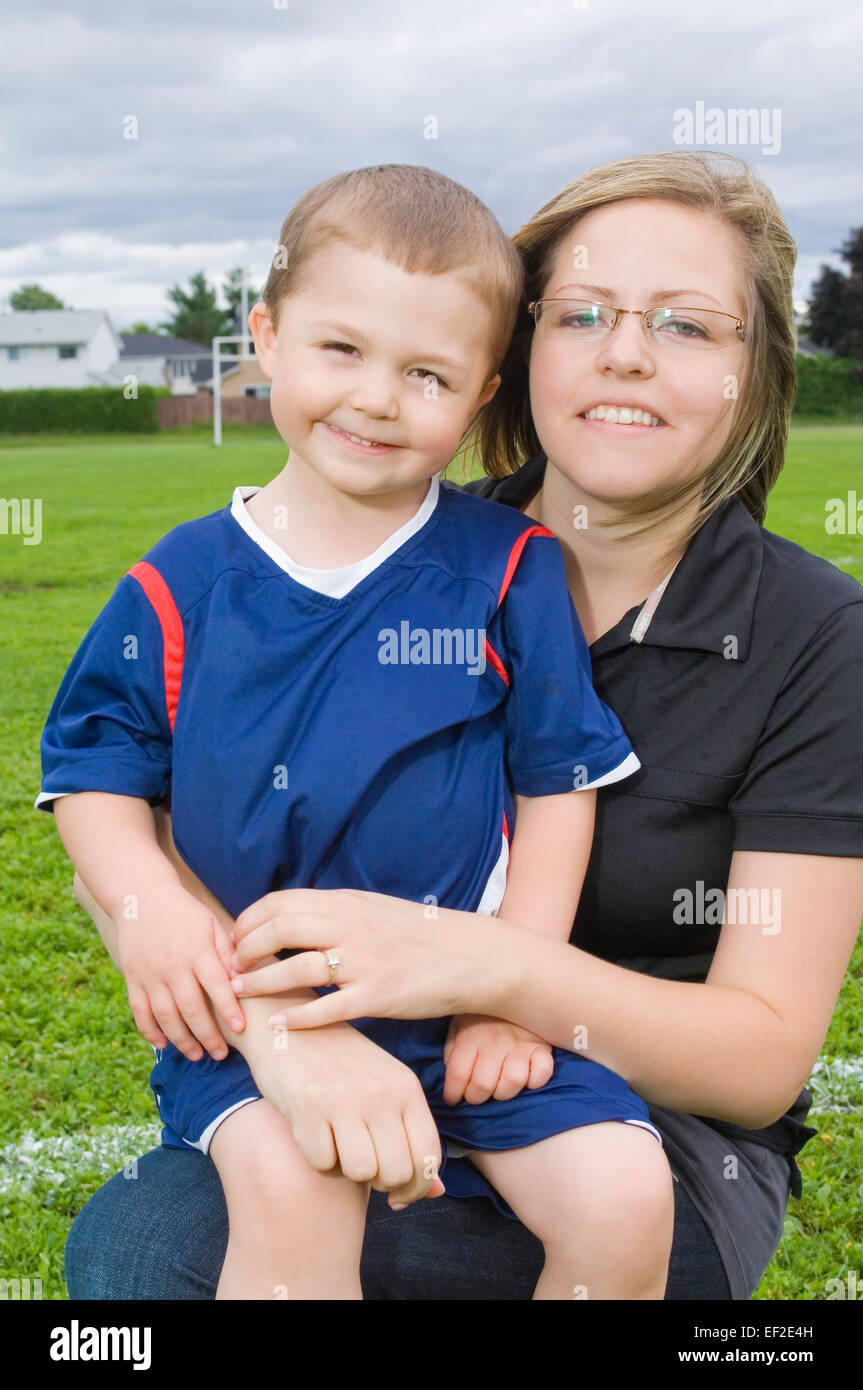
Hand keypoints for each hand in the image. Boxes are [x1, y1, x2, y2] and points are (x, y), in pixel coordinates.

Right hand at [116, 880, 245, 1060]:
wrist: (141, 897)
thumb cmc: (184, 913)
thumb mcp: (211, 924)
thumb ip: (227, 952)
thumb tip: (246, 977)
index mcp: (197, 951)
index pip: (216, 985)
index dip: (229, 1009)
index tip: (241, 1028)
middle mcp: (173, 966)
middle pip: (191, 1008)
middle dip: (208, 1035)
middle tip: (221, 1055)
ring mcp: (150, 974)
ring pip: (165, 1016)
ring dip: (182, 1040)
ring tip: (197, 1055)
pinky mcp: (132, 979)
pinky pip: (139, 1012)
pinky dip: (150, 1031)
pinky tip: (163, 1044)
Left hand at [229, 887, 515, 1028]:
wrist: (469, 955)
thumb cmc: (416, 935)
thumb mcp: (371, 909)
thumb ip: (331, 912)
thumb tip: (288, 916)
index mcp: (345, 903)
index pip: (279, 903)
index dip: (247, 922)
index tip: (233, 940)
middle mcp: (350, 927)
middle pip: (278, 930)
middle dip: (245, 951)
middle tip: (230, 970)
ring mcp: (364, 962)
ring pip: (296, 970)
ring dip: (262, 984)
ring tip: (241, 996)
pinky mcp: (379, 996)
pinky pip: (329, 1008)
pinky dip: (299, 1017)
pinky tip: (279, 1025)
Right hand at [252, 1015, 444, 1210]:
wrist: (289, 1026)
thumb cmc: (340, 1065)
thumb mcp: (383, 1089)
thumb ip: (411, 1136)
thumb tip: (439, 1191)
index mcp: (406, 1087)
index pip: (429, 1156)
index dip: (417, 1188)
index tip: (397, 1196)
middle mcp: (381, 1092)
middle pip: (396, 1172)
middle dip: (380, 1184)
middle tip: (363, 1165)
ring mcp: (345, 1097)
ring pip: (361, 1172)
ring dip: (346, 1170)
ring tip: (338, 1144)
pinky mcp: (308, 1105)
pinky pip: (321, 1162)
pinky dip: (317, 1157)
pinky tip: (313, 1131)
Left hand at [442, 1015, 554, 1105]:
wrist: (511, 981)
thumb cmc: (482, 1010)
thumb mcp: (459, 1023)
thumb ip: (453, 1049)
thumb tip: (452, 1079)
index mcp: (470, 1035)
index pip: (458, 1075)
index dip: (452, 1094)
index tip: (453, 1098)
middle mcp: (495, 1042)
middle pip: (483, 1085)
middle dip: (475, 1097)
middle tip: (475, 1094)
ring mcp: (520, 1044)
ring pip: (512, 1083)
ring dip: (503, 1092)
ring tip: (498, 1085)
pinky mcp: (542, 1047)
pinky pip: (542, 1073)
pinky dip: (534, 1081)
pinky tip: (526, 1077)